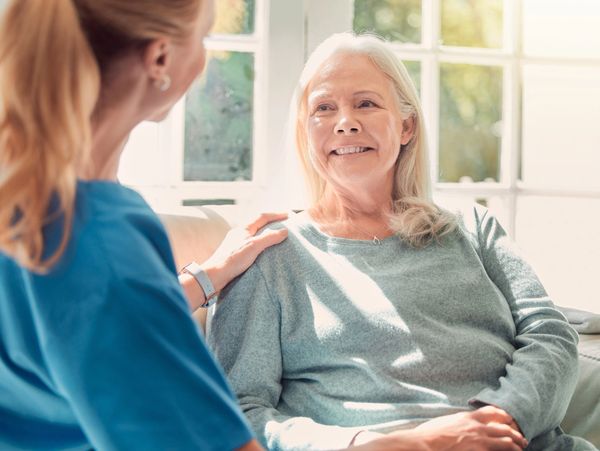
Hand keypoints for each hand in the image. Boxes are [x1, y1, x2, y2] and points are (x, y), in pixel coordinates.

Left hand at [203, 212, 287, 291]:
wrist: (213, 276)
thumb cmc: (232, 260)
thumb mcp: (253, 247)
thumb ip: (269, 238)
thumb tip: (284, 231)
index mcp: (243, 229)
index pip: (262, 217)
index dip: (276, 215)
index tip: (288, 215)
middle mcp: (238, 233)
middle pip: (257, 223)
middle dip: (271, 222)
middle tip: (283, 223)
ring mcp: (235, 243)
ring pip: (253, 234)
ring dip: (264, 232)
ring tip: (275, 236)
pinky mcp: (233, 253)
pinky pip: (250, 243)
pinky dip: (259, 243)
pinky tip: (261, 251)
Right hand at [411, 405, 527, 449]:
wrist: (424, 445)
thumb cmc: (430, 435)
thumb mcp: (446, 422)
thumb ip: (458, 422)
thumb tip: (461, 424)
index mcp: (467, 417)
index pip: (492, 412)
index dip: (503, 415)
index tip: (509, 419)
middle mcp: (476, 427)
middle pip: (503, 427)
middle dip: (515, 433)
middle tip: (521, 438)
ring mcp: (479, 440)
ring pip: (505, 441)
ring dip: (515, 444)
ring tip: (521, 447)